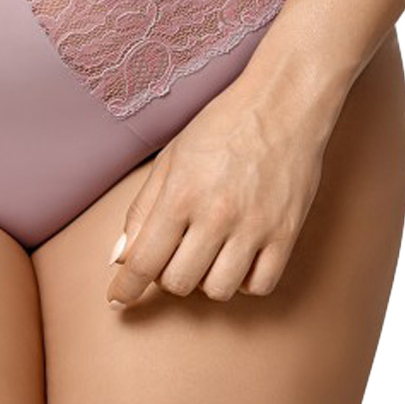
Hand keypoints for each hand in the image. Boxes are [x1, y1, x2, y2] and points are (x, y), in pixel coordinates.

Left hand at [105, 71, 341, 306]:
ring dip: (205, 279)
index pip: (144, 261)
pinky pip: (260, 285)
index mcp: (181, 194)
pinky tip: (238, 256)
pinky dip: (244, 280)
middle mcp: (217, 214)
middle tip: (173, 253)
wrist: (282, 103)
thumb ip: (141, 210)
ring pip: (218, 290)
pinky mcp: (287, 233)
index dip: (126, 288)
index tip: (117, 300)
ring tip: (207, 252)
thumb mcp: (169, 159)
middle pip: (179, 283)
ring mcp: (255, 226)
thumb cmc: (221, 126)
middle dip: (167, 276)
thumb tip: (119, 258)